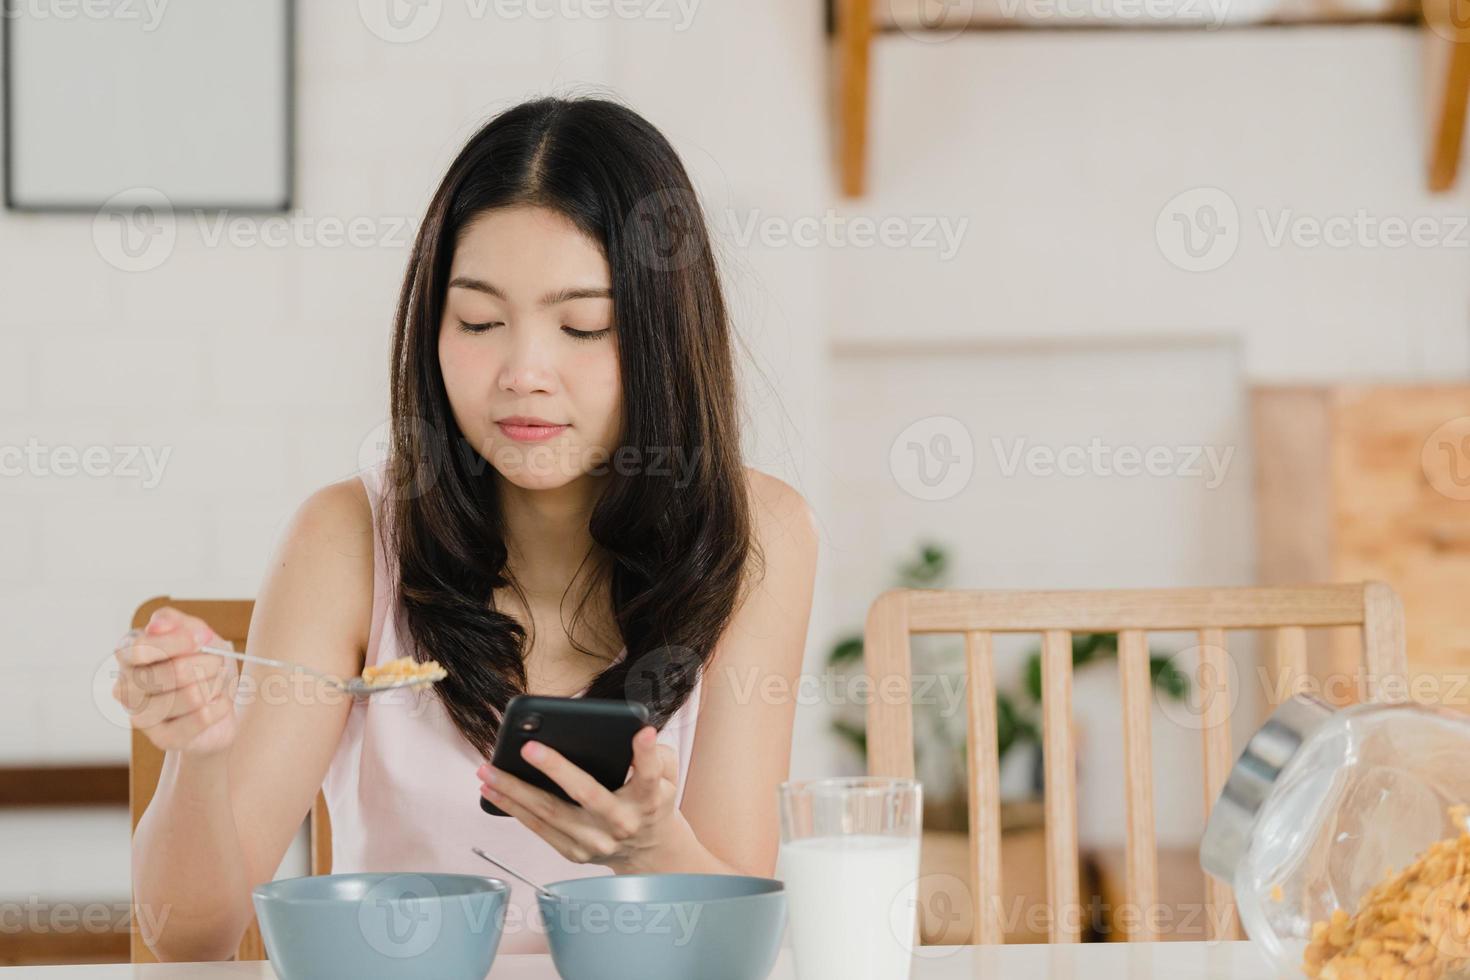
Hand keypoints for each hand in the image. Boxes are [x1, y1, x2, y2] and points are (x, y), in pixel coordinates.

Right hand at [112, 606, 238, 755]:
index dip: (178, 642)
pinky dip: (221, 706)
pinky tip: (216, 704)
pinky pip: (203, 717)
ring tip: (214, 685)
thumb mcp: (196, 634)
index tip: (204, 638)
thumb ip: (177, 623)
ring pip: (193, 695)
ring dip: (216, 686)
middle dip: (209, 664)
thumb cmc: (202, 664)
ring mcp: (140, 716)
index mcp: (127, 655)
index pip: (141, 648)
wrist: (219, 703)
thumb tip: (156, 624)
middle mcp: (125, 687)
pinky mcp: (162, 739)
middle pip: (175, 671)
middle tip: (217, 664)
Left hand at [476, 726, 691, 873]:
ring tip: (488, 770)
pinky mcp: (575, 853)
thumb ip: (655, 754)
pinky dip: (513, 808)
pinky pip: (539, 828)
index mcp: (649, 800)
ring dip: (515, 791)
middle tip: (528, 747)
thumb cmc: (651, 801)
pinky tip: (493, 790)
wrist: (648, 851)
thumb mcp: (666, 776)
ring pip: (551, 814)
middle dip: (556, 769)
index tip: (642, 731)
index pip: (649, 774)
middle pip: (587, 794)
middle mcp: (621, 823)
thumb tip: (632, 733)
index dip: (646, 754)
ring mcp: (596, 842)